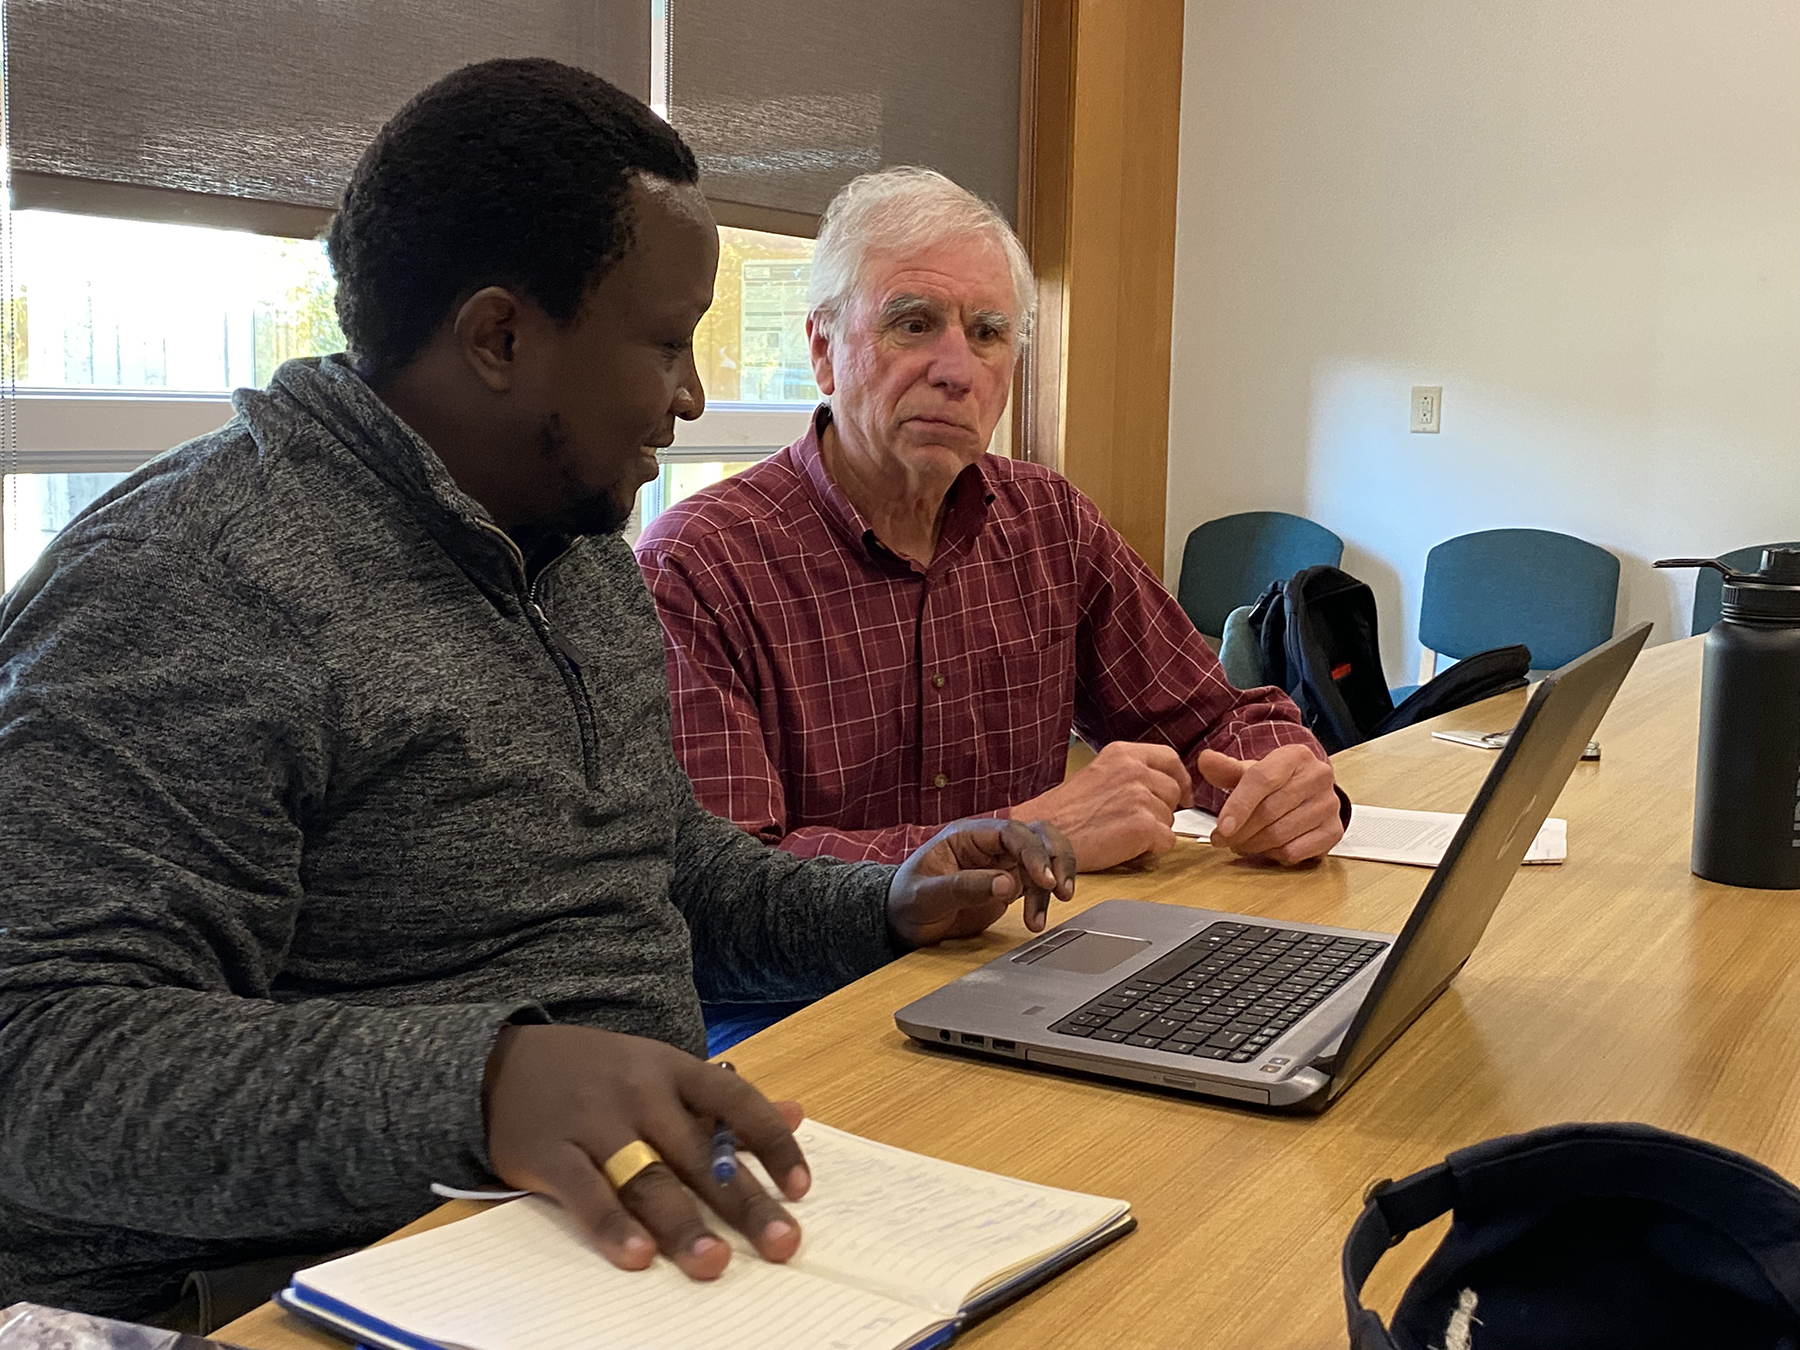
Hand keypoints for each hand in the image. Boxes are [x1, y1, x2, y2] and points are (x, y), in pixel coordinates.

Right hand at [484, 1024, 808, 1279]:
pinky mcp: (547, 1153)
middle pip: (700, 1153)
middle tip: (781, 1243)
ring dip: (683, 1223)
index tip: (801, 1189)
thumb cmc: (598, 1074)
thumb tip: (796, 1114)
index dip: (772, 1144)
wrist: (501, 1063)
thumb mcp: (661, 1070)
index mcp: (672, 1070)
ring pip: (647, 1177)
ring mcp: (592, 1122)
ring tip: (714, 1262)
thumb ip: (724, 1100)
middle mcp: (638, 1093)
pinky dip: (611, 1225)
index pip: (736, 1102)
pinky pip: (585, 1194)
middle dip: (743, 1201)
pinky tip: (639, 1256)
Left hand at [888, 818, 1075, 945]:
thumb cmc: (906, 901)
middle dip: (1056, 859)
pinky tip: (1038, 919)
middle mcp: (989, 845)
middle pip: (1038, 836)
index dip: (1032, 852)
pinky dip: (1045, 898)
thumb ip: (964, 887)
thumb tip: (1007, 884)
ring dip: (1055, 880)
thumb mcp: (926, 896)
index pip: (1011, 832)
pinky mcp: (1009, 884)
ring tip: (1047, 913)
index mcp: (967, 836)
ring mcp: (1002, 863)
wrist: (901, 922)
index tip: (1044, 879)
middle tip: (1060, 889)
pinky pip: (1039, 882)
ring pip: (1045, 857)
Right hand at [1012, 741, 1193, 870]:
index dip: (1179, 778)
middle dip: (1163, 809)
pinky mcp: (1143, 826)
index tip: (1181, 794)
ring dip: (1154, 830)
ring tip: (1123, 833)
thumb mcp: (1098, 773)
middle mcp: (1134, 770)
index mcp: (1122, 753)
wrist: (1043, 835)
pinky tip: (1126, 847)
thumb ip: (1129, 772)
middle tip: (1138, 821)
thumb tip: (1162, 783)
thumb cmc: (1063, 811)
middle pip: (1174, 790)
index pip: (1170, 759)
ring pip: (1171, 818)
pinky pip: (1167, 840)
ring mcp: (1140, 797)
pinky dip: (1151, 849)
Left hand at [1196, 743, 1343, 863]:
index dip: (1238, 806)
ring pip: (1280, 834)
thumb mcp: (1250, 771)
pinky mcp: (1333, 830)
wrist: (1309, 792)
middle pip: (1269, 811)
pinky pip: (1295, 851)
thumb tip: (1205, 760)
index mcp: (1295, 756)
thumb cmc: (1275, 782)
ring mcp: (1329, 805)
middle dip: (1240, 831)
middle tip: (1222, 840)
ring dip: (1252, 845)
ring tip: (1239, 844)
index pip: (1262, 780)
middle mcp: (1318, 776)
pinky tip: (1264, 849)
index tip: (1221, 828)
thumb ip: (1226, 769)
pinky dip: (1273, 855)